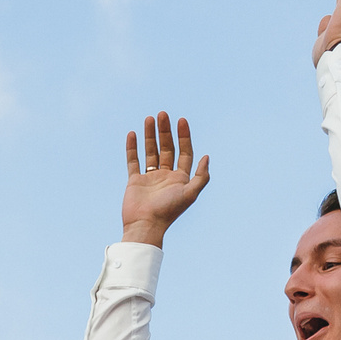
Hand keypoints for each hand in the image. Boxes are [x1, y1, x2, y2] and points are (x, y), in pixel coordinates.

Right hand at [120, 110, 210, 247]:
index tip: (181, 120)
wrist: (145, 225)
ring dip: (150, 135)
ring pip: (151, 151)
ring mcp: (150, 178)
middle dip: (165, 131)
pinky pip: (133, 161)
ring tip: (149, 118)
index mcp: (180, 179)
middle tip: (162, 114)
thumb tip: (207, 156)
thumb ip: (201, 176)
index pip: (184, 152)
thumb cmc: (169, 211)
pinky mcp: (135, 181)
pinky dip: (132, 148)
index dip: (184, 136)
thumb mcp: (190, 194)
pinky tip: (133, 134)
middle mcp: (166, 176)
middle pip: (167, 148)